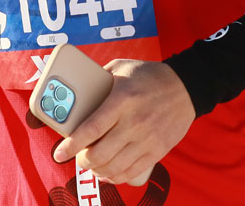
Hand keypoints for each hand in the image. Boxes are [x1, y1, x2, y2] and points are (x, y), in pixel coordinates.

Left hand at [52, 60, 193, 186]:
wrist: (185, 87)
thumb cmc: (149, 75)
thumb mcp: (121, 67)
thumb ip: (98, 77)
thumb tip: (77, 89)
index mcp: (121, 100)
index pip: (90, 129)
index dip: (71, 145)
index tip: (58, 153)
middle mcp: (133, 122)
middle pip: (100, 153)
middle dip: (82, 161)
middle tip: (77, 157)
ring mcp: (146, 139)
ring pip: (114, 166)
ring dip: (97, 170)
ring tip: (91, 165)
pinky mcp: (157, 150)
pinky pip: (131, 171)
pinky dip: (115, 177)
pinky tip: (108, 173)